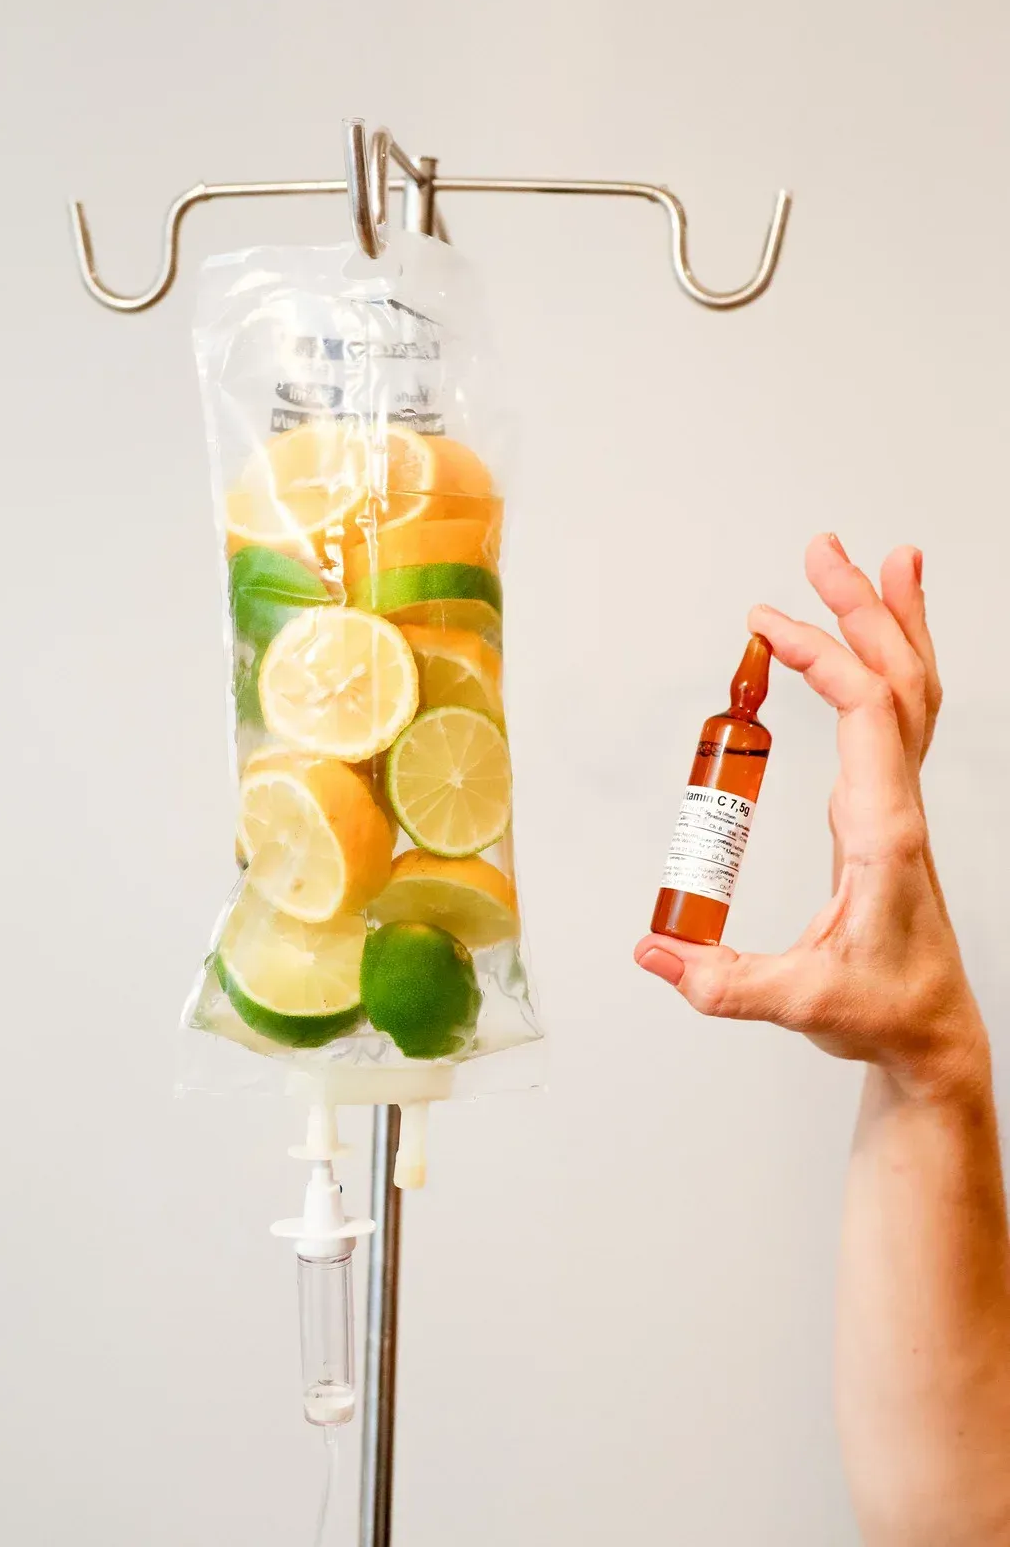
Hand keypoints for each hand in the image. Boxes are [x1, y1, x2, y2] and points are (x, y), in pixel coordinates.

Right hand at [634, 534, 986, 1099]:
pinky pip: (899, 714)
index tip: (767, 626)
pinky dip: (892, 661)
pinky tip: (878, 636)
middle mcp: (897, 802)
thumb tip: (653, 952)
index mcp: (882, 830)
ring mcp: (897, 801)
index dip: (823, 658)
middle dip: (862, 609)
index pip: (867, 713)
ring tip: (878, 562)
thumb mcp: (800, 1002)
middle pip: (898, 681)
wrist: (930, 1031)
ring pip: (912, 691)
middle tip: (825, 551)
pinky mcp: (886, 807)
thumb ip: (724, 981)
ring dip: (892, 622)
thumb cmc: (879, 1009)